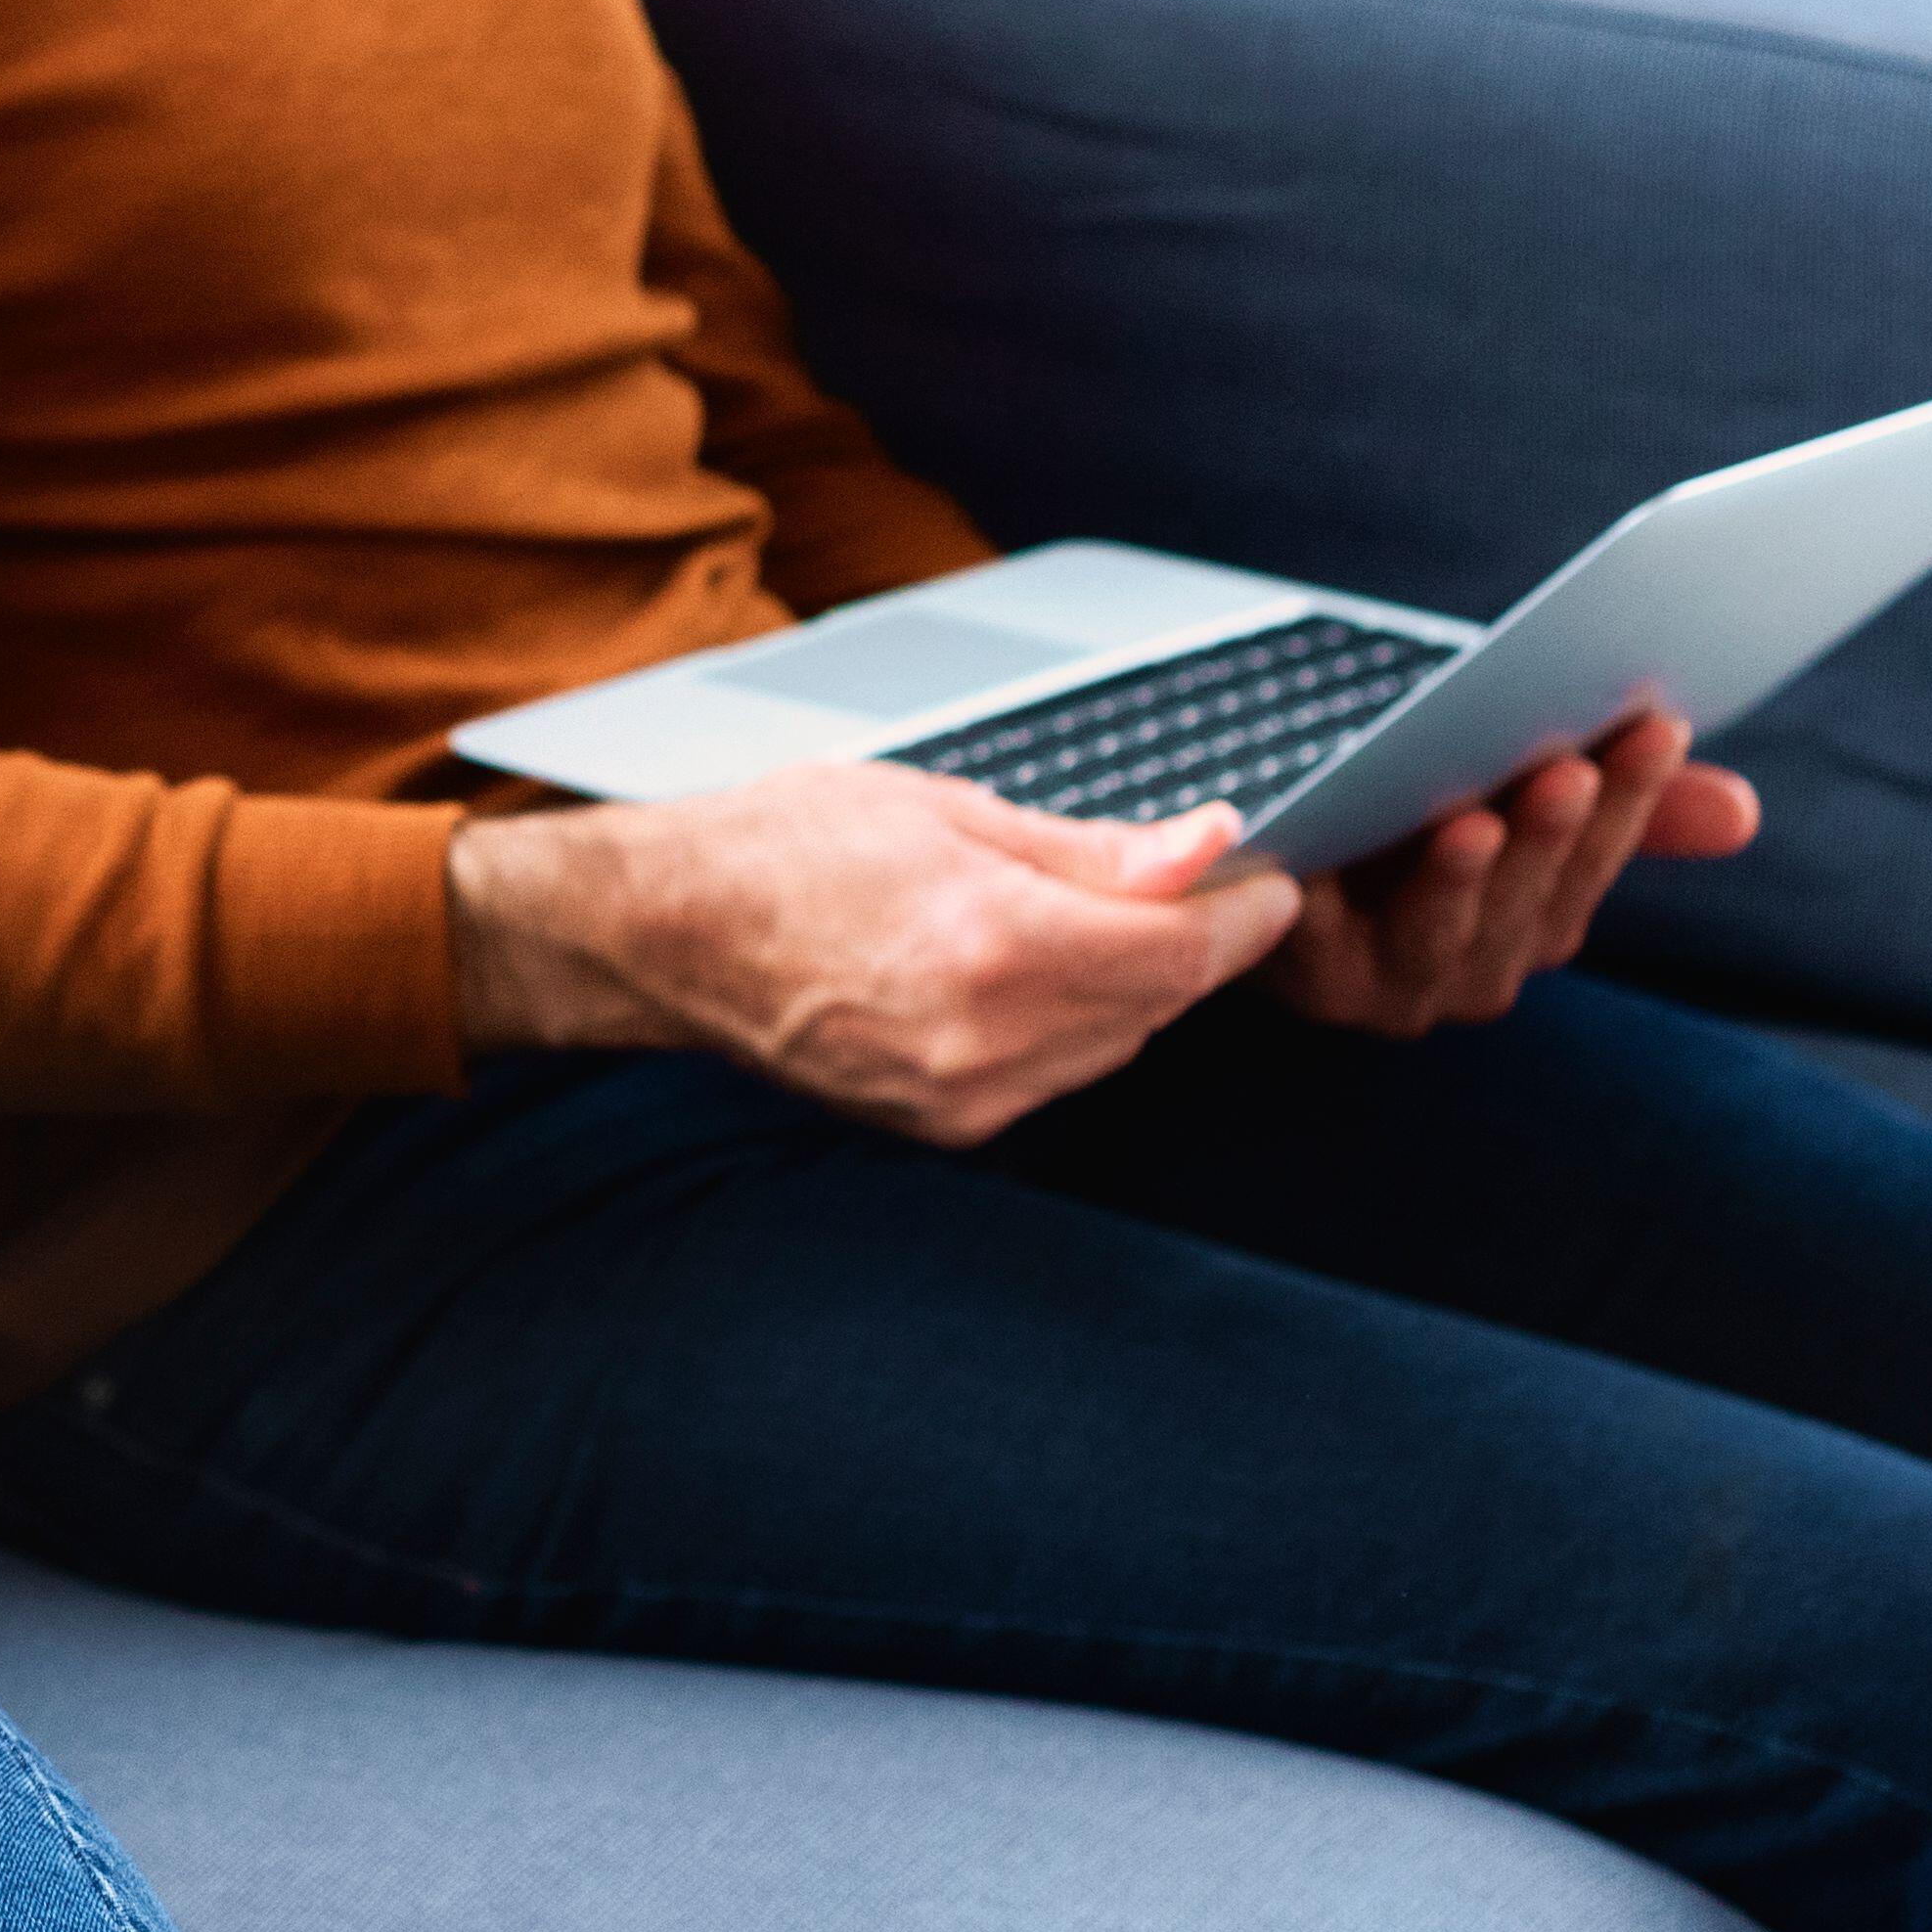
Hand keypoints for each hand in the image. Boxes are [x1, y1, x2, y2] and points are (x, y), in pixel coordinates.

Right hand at [445, 761, 1306, 1144]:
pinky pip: (1059, 1073)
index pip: (1184, 951)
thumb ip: (1091, 847)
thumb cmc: (781, 847)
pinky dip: (1072, 1022)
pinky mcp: (945, 1123)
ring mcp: (964, 1093)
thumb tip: (1208, 848)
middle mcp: (986, 1035)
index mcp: (993, 940)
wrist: (662, 934)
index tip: (1268, 878)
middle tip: (1187, 880)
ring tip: (1085, 916)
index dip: (1247, 913)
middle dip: (1192, 940)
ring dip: (1135, 984)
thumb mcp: (943, 807)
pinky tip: (1026, 971)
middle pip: (1162, 1002)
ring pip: (1120, 1043)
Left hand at [1258, 710, 1758, 1036]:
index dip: (1631, 801)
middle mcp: (1474, 975)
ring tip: (1472, 822)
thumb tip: (1742, 813)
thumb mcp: (1500, 784)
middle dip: (1554, 841)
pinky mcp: (1294, 977)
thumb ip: (1608, 798)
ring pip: (1438, 939)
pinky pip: (1312, 941)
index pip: (1598, 865)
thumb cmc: (1393, 803)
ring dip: (1459, 883)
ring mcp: (1386, 987)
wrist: (1255, 848)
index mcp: (1538, 926)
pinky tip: (1326, 849)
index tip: (1656, 723)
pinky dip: (1323, 899)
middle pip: (1528, 910)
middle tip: (1567, 769)